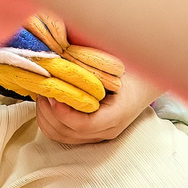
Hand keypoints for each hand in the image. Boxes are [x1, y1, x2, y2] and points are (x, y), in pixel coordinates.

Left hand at [30, 68, 157, 145]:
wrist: (145, 84)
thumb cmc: (132, 70)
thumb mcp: (116, 65)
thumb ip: (92, 64)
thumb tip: (65, 52)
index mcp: (118, 113)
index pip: (85, 124)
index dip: (63, 113)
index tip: (52, 95)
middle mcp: (107, 129)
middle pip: (67, 132)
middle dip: (48, 111)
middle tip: (43, 89)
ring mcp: (98, 134)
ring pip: (60, 136)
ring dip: (45, 116)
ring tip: (43, 94)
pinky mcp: (89, 134)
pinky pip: (62, 134)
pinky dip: (48, 120)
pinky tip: (47, 102)